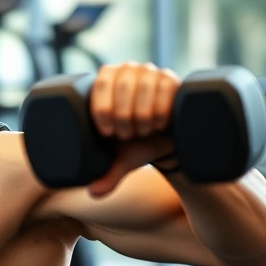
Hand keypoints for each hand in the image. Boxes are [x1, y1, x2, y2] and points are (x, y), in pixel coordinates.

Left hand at [88, 62, 180, 196]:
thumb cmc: (136, 144)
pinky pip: (165, 88)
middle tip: (128, 135)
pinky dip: (161, 110)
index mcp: (105, 81)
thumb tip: (93, 194)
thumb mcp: (121, 159)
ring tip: (144, 130)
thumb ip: (107, 176)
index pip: (100, 84)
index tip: (107, 133)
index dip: (102, 109)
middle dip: (124, 117)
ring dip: (143, 114)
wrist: (165, 140)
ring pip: (145, 86)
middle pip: (122, 86)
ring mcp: (150, 72)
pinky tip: (161, 123)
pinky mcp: (172, 79)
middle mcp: (126, 70)